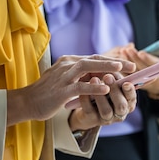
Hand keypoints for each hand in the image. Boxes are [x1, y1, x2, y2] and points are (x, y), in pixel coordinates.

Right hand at [6, 54, 135, 124]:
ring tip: (119, 70)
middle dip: (113, 62)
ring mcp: (63, 77)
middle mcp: (66, 65)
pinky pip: (80, 87)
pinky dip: (93, 87)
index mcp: (68, 61)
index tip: (126, 65)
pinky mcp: (61, 91)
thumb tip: (97, 75)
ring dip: (104, 67)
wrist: (27, 102)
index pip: (93, 58)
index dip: (110, 60)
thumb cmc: (47, 93)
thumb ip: (78, 75)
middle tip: (131, 66)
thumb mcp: (64, 79)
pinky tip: (105, 89)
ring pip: (86, 68)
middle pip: (93, 59)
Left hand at [68, 74, 136, 129]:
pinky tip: (82, 88)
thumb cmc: (103, 92)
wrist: (87, 108)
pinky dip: (86, 98)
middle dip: (115, 91)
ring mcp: (104, 118)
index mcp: (127, 103)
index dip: (129, 91)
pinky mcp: (91, 118)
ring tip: (94, 79)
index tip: (125, 82)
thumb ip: (116, 77)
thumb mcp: (111, 84)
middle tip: (107, 76)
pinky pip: (89, 110)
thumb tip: (120, 63)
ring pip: (106, 111)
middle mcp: (118, 113)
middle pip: (121, 106)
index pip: (132, 98)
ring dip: (100, 95)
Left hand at [124, 44, 158, 95]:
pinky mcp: (136, 86)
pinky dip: (122, 69)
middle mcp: (155, 79)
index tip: (141, 52)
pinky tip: (117, 60)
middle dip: (134, 58)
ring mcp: (145, 84)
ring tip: (121, 52)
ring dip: (127, 62)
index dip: (148, 59)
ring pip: (133, 73)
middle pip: (142, 68)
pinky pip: (128, 78)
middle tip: (127, 49)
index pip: (156, 66)